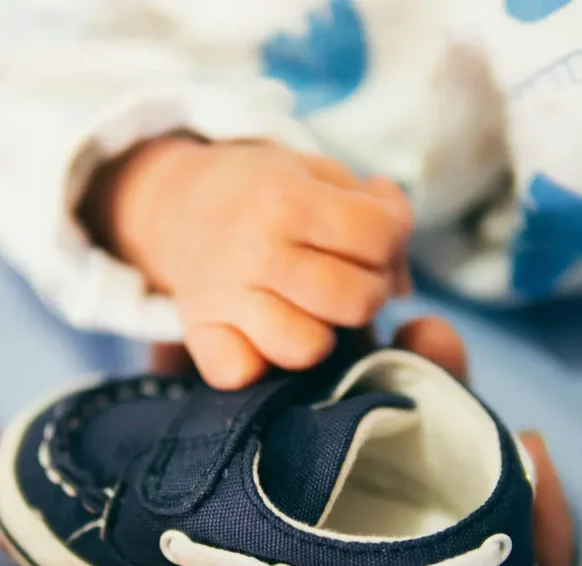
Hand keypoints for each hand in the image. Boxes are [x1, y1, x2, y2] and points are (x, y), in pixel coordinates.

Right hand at [85, 136, 412, 389]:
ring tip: (308, 311)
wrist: (180, 202)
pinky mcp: (200, 332)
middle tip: (347, 279)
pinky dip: (257, 364)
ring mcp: (224, 297)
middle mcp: (254, 250)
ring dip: (320, 334)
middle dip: (368, 292)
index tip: (371, 237)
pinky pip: (239, 374)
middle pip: (356, 300)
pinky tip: (264, 338)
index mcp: (289, 198)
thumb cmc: (270, 193)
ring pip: (307, 348)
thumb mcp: (324, 176)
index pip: (378, 235)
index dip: (391, 237)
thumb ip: (378, 215)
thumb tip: (401, 283)